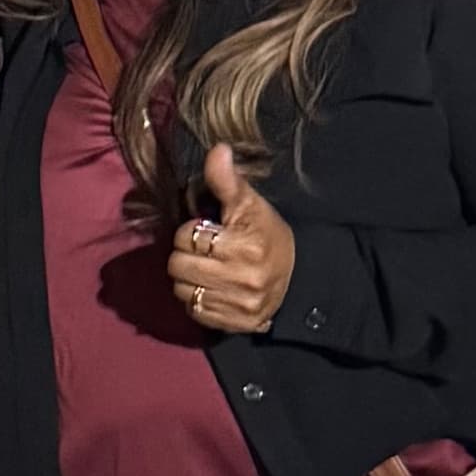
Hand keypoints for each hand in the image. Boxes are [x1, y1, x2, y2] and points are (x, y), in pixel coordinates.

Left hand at [165, 142, 296, 331]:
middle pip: (177, 266)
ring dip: (188, 278)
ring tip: (208, 269)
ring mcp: (238, 305)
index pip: (186, 237)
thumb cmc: (267, 235)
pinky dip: (197, 300)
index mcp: (247, 246)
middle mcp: (243, 279)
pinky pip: (193, 311)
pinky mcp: (233, 325)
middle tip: (205, 251)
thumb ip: (228, 180)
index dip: (191, 231)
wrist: (297, 277)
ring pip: (181, 290)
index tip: (209, 231)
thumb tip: (217, 150)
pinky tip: (213, 288)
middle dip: (186, 255)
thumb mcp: (251, 205)